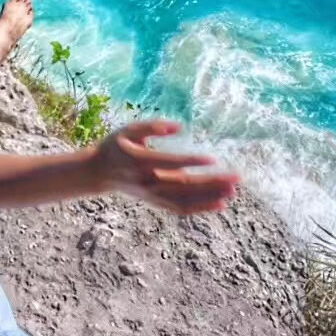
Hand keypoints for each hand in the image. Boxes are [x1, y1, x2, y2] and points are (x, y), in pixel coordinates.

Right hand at [94, 119, 238, 215]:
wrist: (99, 173)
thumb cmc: (116, 146)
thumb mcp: (129, 130)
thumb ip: (153, 126)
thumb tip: (180, 126)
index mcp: (139, 162)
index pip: (170, 163)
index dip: (191, 162)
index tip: (213, 159)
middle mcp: (147, 182)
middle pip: (184, 185)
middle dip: (212, 182)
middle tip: (236, 178)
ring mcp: (152, 195)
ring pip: (186, 201)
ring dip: (211, 197)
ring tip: (233, 191)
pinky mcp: (156, 202)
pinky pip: (182, 209)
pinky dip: (201, 208)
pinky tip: (220, 204)